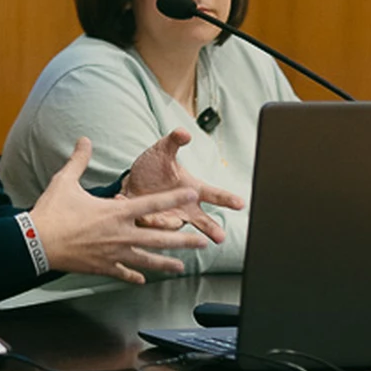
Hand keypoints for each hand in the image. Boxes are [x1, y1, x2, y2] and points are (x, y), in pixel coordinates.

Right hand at [27, 138, 208, 283]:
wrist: (36, 243)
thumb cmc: (51, 212)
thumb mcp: (65, 181)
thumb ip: (79, 160)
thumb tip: (84, 140)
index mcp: (116, 212)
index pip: (153, 203)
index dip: (175, 197)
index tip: (193, 194)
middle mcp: (121, 234)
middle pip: (160, 237)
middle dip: (183, 240)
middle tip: (202, 242)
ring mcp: (113, 254)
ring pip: (147, 260)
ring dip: (166, 263)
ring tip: (182, 267)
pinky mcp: (102, 267)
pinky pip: (124, 273)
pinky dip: (134, 276)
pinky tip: (143, 280)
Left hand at [120, 129, 244, 243]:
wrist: (129, 183)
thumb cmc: (153, 168)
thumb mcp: (162, 151)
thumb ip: (174, 141)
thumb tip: (184, 133)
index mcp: (193, 189)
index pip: (215, 195)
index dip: (228, 199)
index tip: (240, 203)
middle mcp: (185, 208)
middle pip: (203, 221)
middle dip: (212, 229)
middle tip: (220, 237)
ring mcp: (170, 218)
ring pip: (175, 226)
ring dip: (168, 223)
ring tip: (161, 220)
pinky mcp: (153, 225)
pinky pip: (152, 226)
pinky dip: (146, 220)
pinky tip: (140, 215)